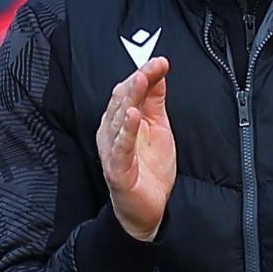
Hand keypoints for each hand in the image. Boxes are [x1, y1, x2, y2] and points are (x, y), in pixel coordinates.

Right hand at [99, 58, 174, 241]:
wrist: (148, 209)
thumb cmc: (149, 170)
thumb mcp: (158, 128)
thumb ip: (156, 101)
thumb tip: (158, 72)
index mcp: (120, 121)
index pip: (129, 91)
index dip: (144, 74)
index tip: (160, 62)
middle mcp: (112, 133)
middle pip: (121, 101)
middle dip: (137, 81)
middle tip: (151, 66)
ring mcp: (112, 151)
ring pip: (118, 120)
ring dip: (130, 99)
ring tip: (140, 81)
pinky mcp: (117, 170)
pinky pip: (120, 148)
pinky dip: (126, 132)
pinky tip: (132, 117)